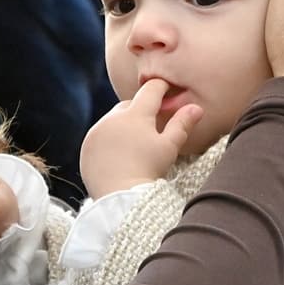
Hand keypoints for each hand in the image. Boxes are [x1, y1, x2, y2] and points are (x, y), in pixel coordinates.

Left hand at [80, 81, 202, 197]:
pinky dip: (109, 139)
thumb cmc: (148, 171)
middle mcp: (112, 118)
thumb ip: (182, 124)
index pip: (150, 89)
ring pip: (113, 119)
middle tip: (152, 122)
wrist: (119, 197)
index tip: (168, 89)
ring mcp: (96, 132)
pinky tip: (118, 152)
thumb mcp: (169, 147)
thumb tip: (196, 107)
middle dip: (140, 110)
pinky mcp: (87, 146)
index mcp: (135, 114)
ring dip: (123, 124)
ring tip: (135, 140)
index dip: (161, 87)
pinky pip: (99, 135)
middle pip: (129, 105)